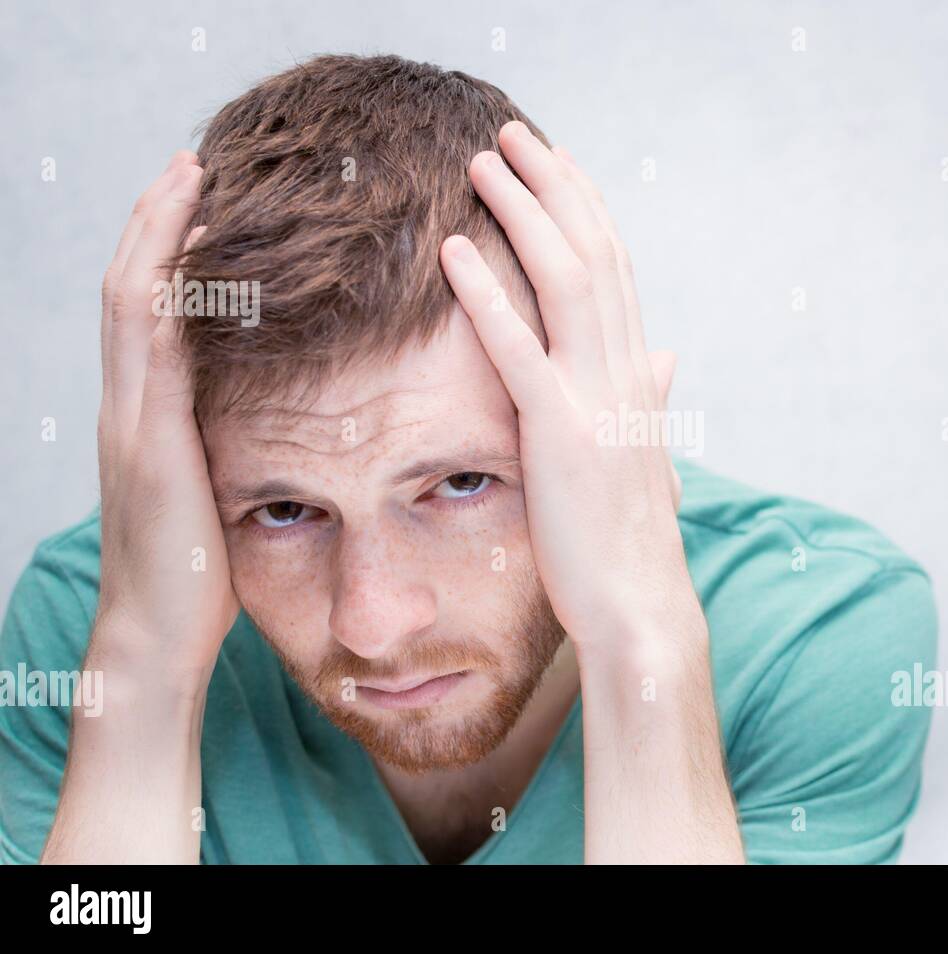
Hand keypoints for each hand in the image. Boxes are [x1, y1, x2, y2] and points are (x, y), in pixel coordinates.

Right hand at [92, 150, 237, 691]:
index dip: (165, 251)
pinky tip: (197, 259)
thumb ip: (230, 450)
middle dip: (157, 221)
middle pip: (131, 289)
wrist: (154, 641)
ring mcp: (132, 424)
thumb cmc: (196, 578)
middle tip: (190, 161)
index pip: (148, 312)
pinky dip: (168, 297)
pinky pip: (156, 354)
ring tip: (188, 179)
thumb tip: (277, 422)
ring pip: (132, 305)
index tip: (197, 199)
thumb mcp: (215, 496)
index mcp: (147, 417)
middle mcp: (129, 408)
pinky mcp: (151, 448)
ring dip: (158, 237)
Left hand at [439, 122, 699, 654]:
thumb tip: (665, 355)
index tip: (553, 162)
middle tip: (511, 135)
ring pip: (567, 282)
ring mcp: (597, 401)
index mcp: (639, 375)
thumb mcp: (643, 453)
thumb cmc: (630, 537)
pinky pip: (521, 353)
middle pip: (595, 254)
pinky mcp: (560, 437)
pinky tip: (451, 253)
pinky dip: (485, 298)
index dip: (584, 207)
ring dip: (524, 215)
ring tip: (483, 164)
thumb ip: (650, 396)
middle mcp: (626, 374)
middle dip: (554, 186)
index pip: (616, 268)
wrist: (640, 606)